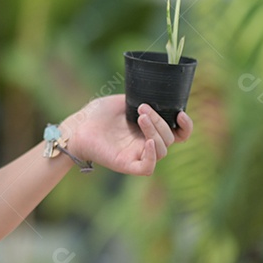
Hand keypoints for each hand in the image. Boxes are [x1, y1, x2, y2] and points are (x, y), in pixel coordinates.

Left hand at [63, 94, 192, 175]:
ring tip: (141, 117)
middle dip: (160, 121)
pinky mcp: (125, 165)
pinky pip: (147, 168)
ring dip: (155, 132)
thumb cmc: (96, 114)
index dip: (186, 127)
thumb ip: (141, 99)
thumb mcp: (122, 101)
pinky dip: (152, 156)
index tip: (180, 114)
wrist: (77, 125)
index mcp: (148, 131)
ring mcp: (136, 155)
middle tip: (143, 109)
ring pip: (162, 151)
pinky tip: (147, 142)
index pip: (178, 134)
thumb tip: (156, 95)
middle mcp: (145, 144)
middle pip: (169, 139)